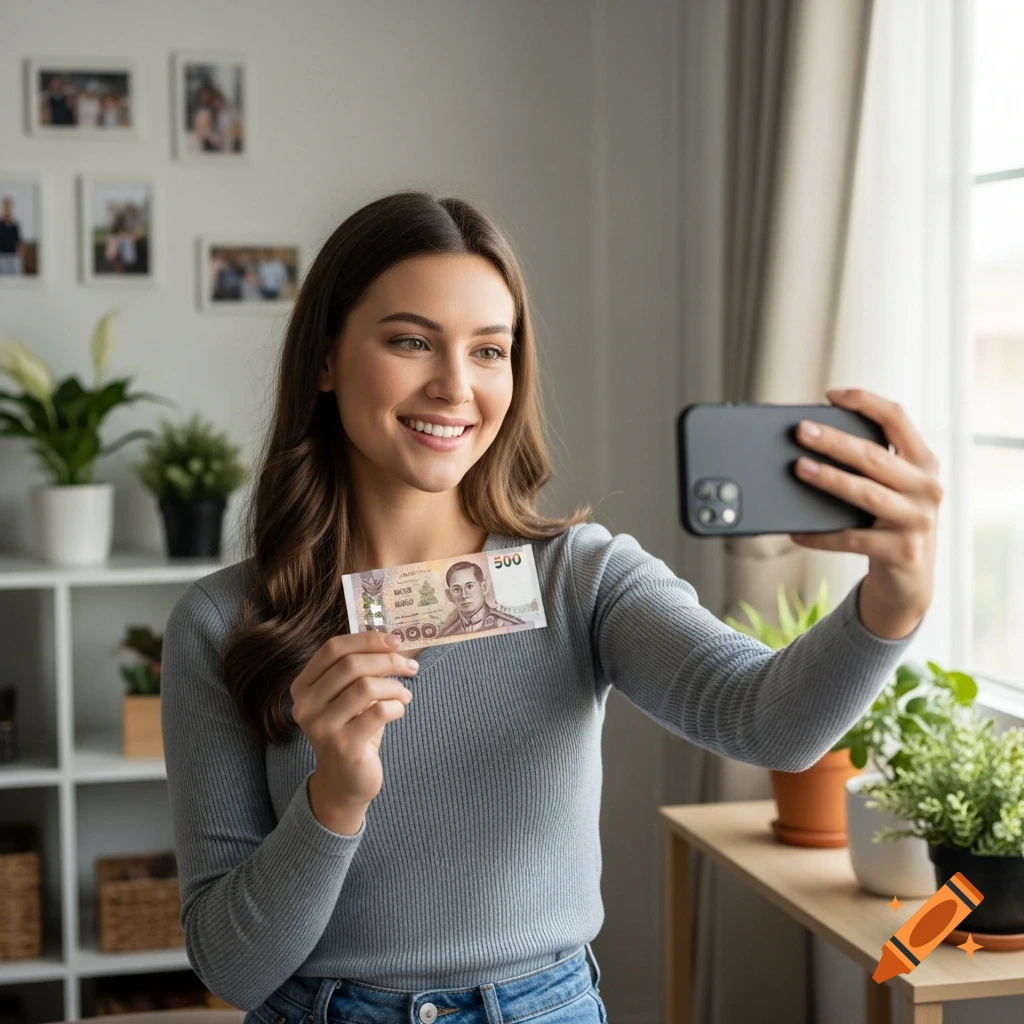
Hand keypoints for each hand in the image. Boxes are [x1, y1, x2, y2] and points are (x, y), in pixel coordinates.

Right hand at [290, 631, 417, 832]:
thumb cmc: (352, 729)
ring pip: (366, 686)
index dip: (366, 639)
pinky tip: (399, 711)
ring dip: (395, 687)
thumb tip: (393, 640)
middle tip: (410, 667)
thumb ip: (361, 668)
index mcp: (303, 686)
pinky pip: (378, 712)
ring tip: (404, 696)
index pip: (333, 648)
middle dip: (388, 661)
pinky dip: (397, 706)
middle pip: (351, 664)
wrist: (345, 781)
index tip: (395, 640)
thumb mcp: (349, 696)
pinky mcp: (343, 746)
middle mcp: (305, 705)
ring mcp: (321, 727)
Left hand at [788, 387, 942, 639]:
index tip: (831, 395)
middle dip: (834, 441)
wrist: (910, 580)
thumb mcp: (890, 489)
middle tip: (800, 431)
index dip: (865, 402)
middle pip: (874, 456)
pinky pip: (851, 539)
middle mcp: (927, 487)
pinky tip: (796, 532)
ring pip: (865, 494)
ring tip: (798, 469)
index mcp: (923, 462)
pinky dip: (820, 535)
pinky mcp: (902, 551)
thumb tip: (810, 444)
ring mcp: (917, 520)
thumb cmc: (889, 522)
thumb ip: (869, 465)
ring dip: (829, 480)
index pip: (897, 419)